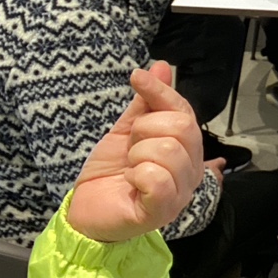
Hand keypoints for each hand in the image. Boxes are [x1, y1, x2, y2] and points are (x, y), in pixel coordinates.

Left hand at [67, 62, 215, 242]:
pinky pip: (157, 180)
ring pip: (168, 152)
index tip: (136, 77)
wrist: (86, 209)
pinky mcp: (163, 211)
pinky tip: (131, 184)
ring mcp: (180, 193)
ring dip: (137, 155)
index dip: (161, 92)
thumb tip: (162, 66)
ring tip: (130, 168)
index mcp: (186, 149)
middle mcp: (191, 170)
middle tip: (131, 147)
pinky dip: (137, 176)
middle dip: (145, 129)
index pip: (185, 111)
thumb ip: (147, 102)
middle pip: (183, 128)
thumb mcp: (127, 130)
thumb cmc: (110, 172)